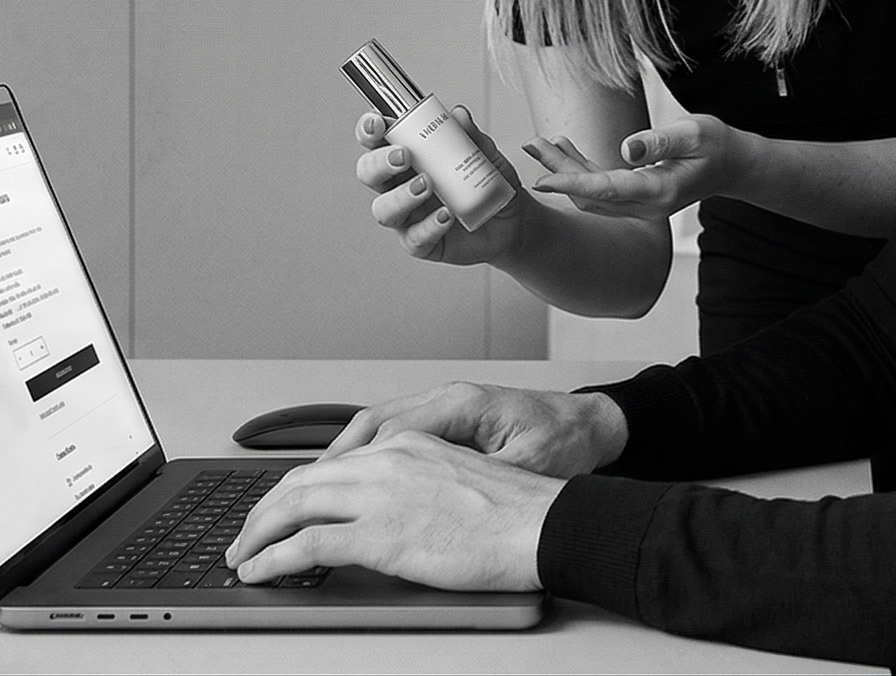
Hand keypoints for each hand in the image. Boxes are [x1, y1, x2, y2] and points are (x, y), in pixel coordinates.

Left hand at [225, 431, 561, 589]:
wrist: (542, 524)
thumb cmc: (515, 513)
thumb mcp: (458, 481)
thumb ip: (416, 486)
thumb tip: (390, 514)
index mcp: (407, 444)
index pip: (332, 463)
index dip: (294, 489)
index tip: (276, 510)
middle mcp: (387, 460)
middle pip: (302, 480)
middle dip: (264, 510)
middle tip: (245, 537)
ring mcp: (380, 495)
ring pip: (293, 507)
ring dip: (258, 534)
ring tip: (242, 557)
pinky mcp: (380, 534)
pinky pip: (307, 544)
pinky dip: (274, 559)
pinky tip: (261, 572)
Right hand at [327, 381, 627, 476]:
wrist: (592, 425)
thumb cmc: (566, 442)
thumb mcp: (527, 466)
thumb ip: (482, 478)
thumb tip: (442, 498)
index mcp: (463, 403)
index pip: (392, 427)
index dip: (355, 461)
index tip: (326, 487)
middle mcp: (449, 397)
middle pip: (374, 421)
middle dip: (335, 456)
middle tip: (303, 489)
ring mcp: (447, 405)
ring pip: (380, 423)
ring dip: (347, 453)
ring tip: (316, 485)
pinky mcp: (450, 419)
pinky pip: (396, 430)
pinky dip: (369, 451)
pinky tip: (355, 477)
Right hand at [355, 104, 526, 265]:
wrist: (511, 222)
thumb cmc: (487, 186)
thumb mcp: (486, 156)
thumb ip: (472, 136)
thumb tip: (459, 115)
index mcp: (409, 158)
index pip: (377, 141)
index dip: (369, 130)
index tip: (378, 123)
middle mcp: (401, 186)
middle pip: (369, 173)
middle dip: (380, 163)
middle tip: (404, 156)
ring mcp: (409, 217)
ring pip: (384, 210)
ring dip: (401, 196)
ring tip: (427, 186)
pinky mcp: (421, 243)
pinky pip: (415, 238)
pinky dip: (429, 226)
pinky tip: (446, 216)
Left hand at [526, 113, 747, 219]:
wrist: (732, 164)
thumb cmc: (715, 145)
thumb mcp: (695, 134)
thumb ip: (661, 141)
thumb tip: (626, 149)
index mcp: (658, 191)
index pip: (606, 190)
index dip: (572, 183)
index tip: (542, 179)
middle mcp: (645, 204)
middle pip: (590, 194)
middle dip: (558, 172)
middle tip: (529, 146)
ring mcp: (640, 203)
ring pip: (592, 193)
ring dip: (564, 170)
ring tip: (537, 145)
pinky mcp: (636, 195)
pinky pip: (601, 187)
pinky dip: (580, 169)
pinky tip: (564, 148)